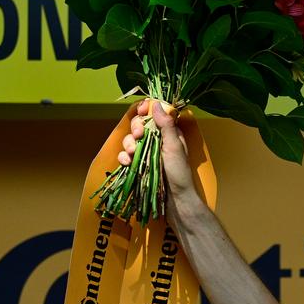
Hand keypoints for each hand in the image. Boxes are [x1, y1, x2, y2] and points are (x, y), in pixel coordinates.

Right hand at [117, 100, 203, 214]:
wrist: (174, 200)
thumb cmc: (179, 173)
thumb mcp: (175, 146)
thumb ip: (166, 125)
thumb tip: (156, 103)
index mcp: (168, 133)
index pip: (154, 115)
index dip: (145, 110)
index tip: (141, 111)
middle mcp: (156, 140)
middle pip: (139, 125)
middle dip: (136, 128)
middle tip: (139, 135)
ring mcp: (146, 153)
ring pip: (130, 139)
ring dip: (129, 143)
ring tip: (133, 152)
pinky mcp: (138, 165)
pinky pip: (126, 156)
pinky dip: (124, 157)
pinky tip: (127, 162)